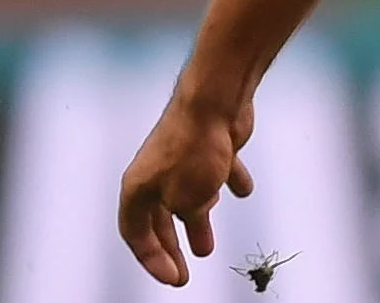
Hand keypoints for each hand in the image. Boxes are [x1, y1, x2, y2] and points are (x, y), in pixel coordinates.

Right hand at [118, 91, 256, 286]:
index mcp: (138, 188)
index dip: (152, 259)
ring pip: (187, 198)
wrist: (216, 100)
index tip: (174, 278)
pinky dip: (229, 182)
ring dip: (198, 222)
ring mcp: (182, 158)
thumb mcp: (187, 200)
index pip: (136, 233)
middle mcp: (155, 173)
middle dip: (172, 247)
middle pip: (159, 219)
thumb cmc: (194, 149)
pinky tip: (244, 191)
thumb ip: (188, 218)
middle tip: (184, 273)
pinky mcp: (210, 145)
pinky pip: (218, 170)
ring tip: (207, 247)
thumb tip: (194, 221)